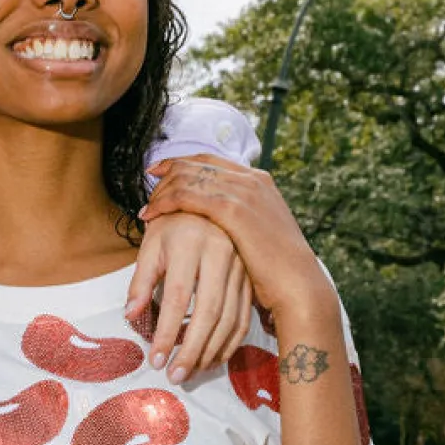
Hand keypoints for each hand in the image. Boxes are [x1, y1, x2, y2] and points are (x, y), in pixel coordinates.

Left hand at [124, 189, 254, 377]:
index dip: (167, 331)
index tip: (156, 360)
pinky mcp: (251, 277)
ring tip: (191, 372)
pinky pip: (244, 315)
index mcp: (190, 244)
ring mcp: (241, 266)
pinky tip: (214, 358)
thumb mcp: (151, 246)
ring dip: (211, 351)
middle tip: (175, 376)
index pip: (177, 296)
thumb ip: (140, 281)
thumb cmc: (173, 226)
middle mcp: (221, 253)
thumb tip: (131, 316)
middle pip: (208, 312)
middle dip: (191, 350)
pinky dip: (230, 341)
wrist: (209, 203)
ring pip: (230, 317)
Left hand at [142, 156, 334, 333]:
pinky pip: (187, 196)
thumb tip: (215, 225)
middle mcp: (251, 179)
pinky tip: (151, 215)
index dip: (180, 163)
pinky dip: (164, 202)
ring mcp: (243, 191)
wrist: (297, 283)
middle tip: (147, 190)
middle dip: (166, 175)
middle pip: (195, 164)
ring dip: (162, 190)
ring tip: (147, 209)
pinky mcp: (233, 210)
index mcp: (258, 181)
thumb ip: (238, 221)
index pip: (209, 161)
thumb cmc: (276, 269)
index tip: (158, 172)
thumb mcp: (257, 235)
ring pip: (187, 177)